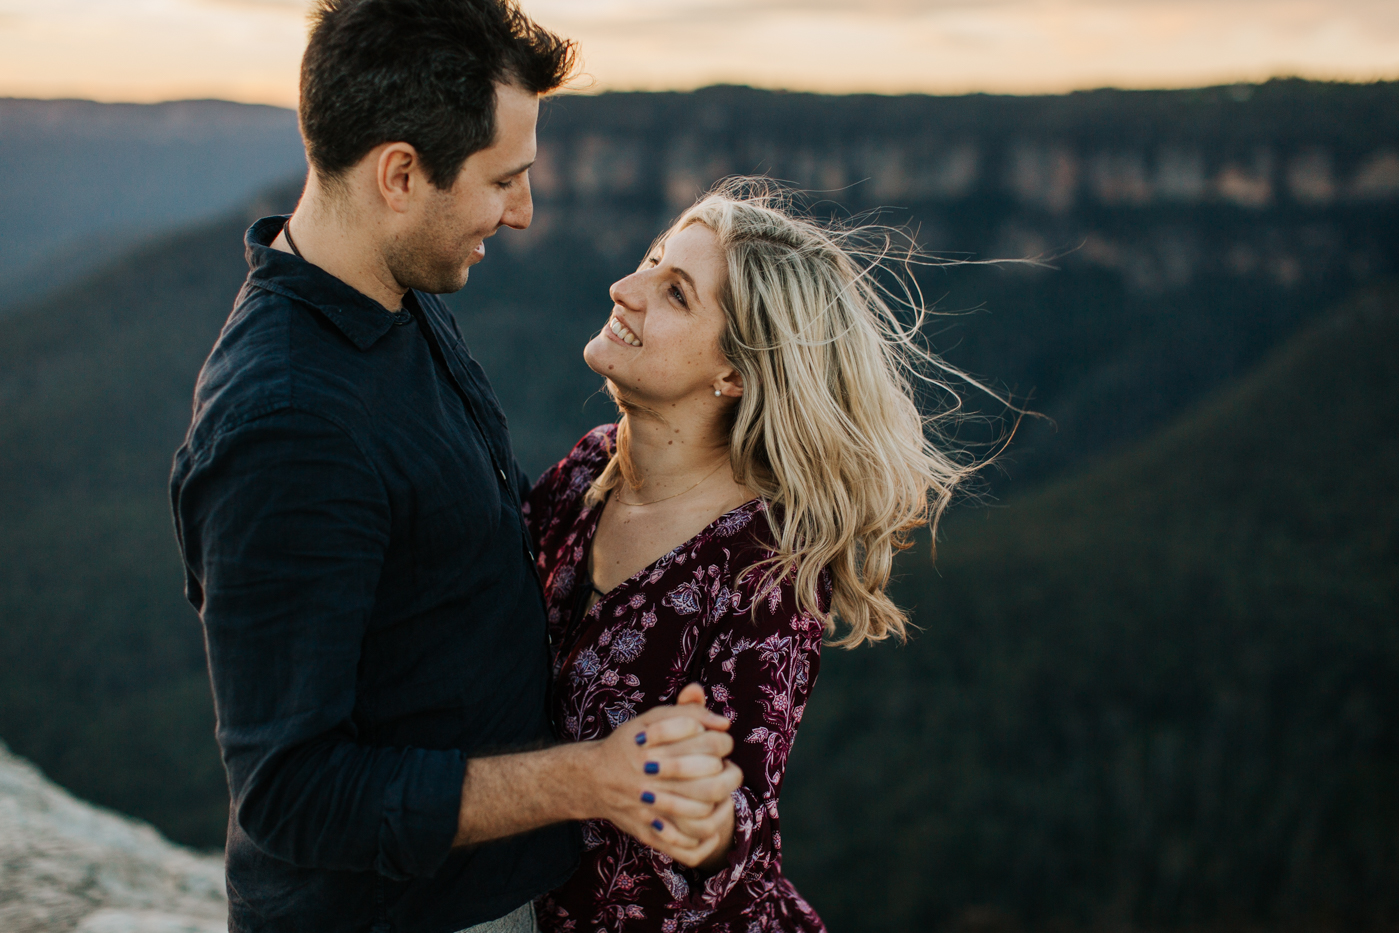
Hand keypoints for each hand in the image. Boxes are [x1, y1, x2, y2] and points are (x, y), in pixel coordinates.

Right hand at [578, 685, 741, 863]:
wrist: (592, 778)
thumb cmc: (629, 745)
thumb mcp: (653, 718)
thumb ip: (688, 712)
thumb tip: (724, 722)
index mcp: (658, 752)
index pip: (712, 747)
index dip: (723, 744)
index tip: (721, 745)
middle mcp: (654, 786)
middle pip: (711, 786)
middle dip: (728, 777)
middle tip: (726, 771)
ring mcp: (652, 814)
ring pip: (702, 820)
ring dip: (721, 810)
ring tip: (723, 797)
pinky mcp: (650, 836)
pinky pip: (687, 851)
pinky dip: (705, 844)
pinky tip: (713, 831)